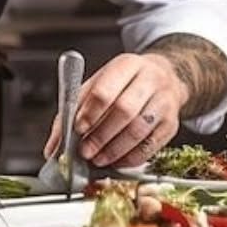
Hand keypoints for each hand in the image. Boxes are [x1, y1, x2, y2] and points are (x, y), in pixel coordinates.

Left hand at [42, 52, 186, 168]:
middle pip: (124, 111)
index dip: (90, 113)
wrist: (164, 78)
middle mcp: (149, 80)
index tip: (78, 129)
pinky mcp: (172, 124)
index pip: (106, 90)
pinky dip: (131, 158)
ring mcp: (164, 101)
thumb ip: (72, 112)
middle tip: (85, 151)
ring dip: (115, 150)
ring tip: (98, 159)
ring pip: (139, 130)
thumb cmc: (123, 83)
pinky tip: (116, 161)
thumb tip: (54, 146)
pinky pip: (151, 146)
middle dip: (101, 135)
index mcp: (126, 65)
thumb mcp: (96, 85)